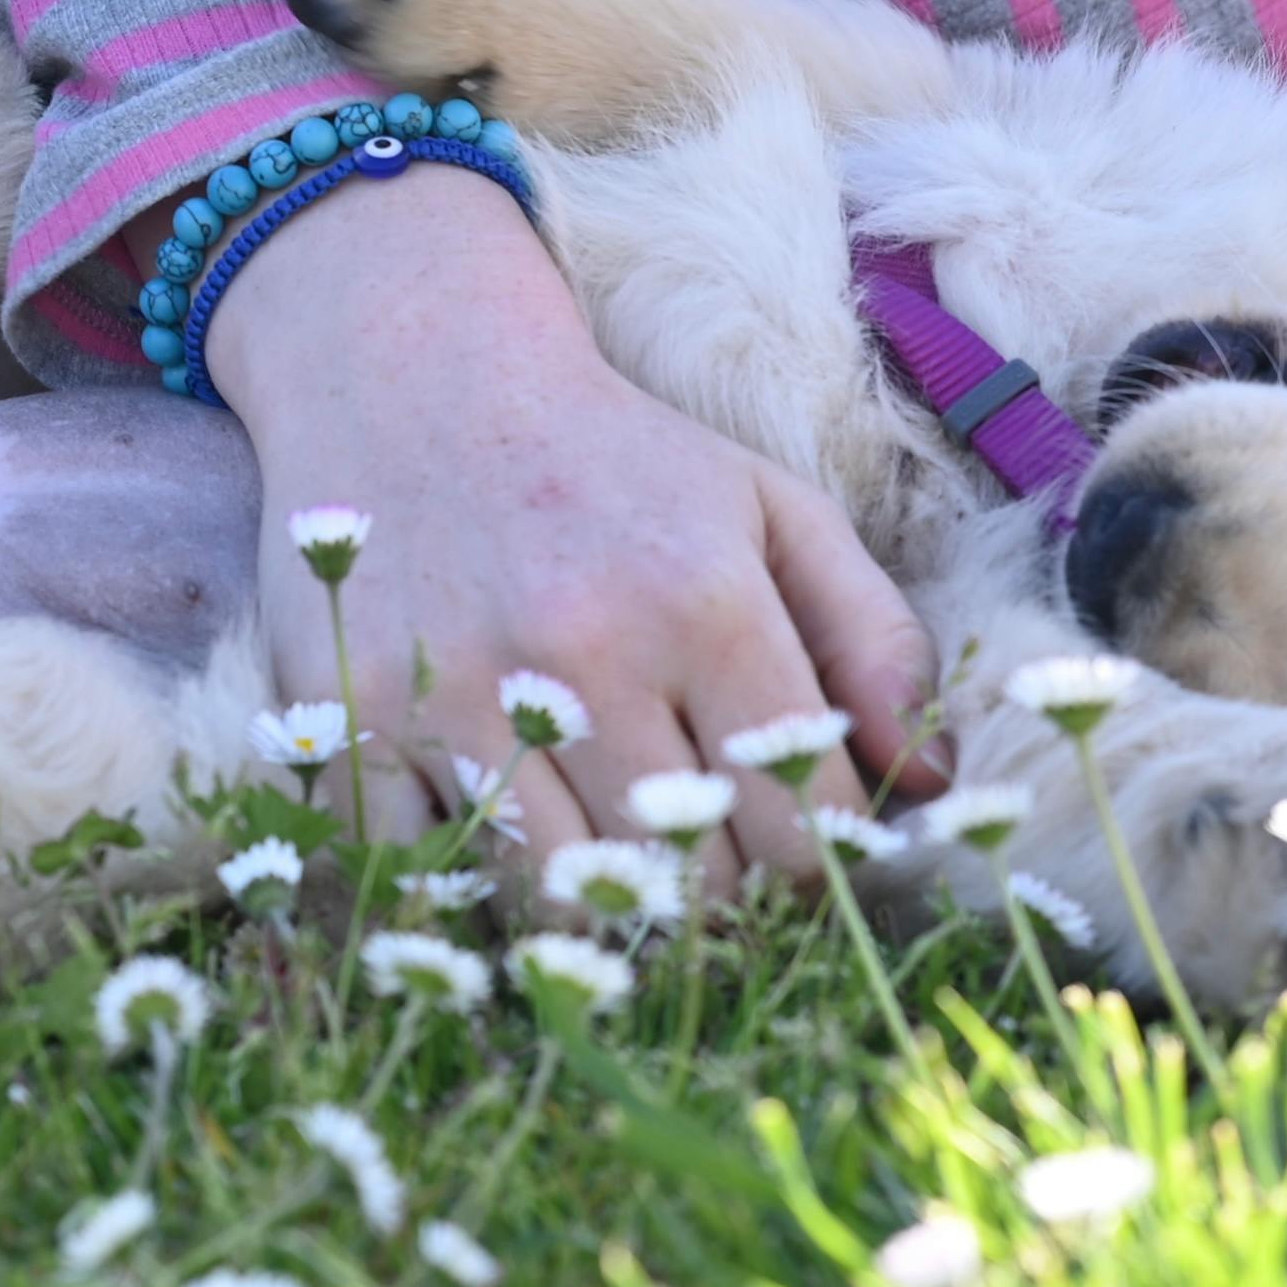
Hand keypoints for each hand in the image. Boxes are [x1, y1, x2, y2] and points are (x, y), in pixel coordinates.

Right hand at [190, 162, 939, 889]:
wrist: (421, 378)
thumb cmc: (622, 462)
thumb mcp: (774, 513)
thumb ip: (874, 638)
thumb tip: (936, 780)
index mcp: (706, 603)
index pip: (800, 824)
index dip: (817, 861)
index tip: (799, 844)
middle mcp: (584, 653)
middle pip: (687, 880)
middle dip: (715, 891)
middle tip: (707, 856)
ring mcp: (456, 692)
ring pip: (559, 899)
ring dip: (599, 907)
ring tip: (613, 860)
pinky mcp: (350, 717)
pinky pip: (421, 876)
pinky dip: (463, 888)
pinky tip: (498, 839)